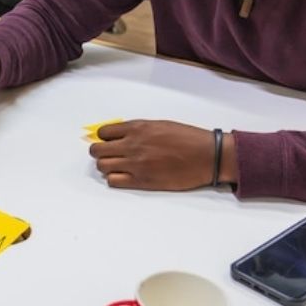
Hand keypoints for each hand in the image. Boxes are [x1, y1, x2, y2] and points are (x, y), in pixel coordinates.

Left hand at [89, 120, 236, 190]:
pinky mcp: (141, 181)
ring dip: (106, 166)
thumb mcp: (160, 125)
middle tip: (109, 155)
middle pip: (97, 151)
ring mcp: (135, 164)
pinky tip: (124, 176)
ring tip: (117, 166)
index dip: (104, 138)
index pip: (103, 132)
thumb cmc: (188, 138)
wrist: (208, 156)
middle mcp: (132, 145)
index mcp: (137, 128)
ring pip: (102, 166)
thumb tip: (119, 136)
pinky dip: (114, 179)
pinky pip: (113, 181)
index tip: (109, 141)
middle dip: (100, 152)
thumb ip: (138, 130)